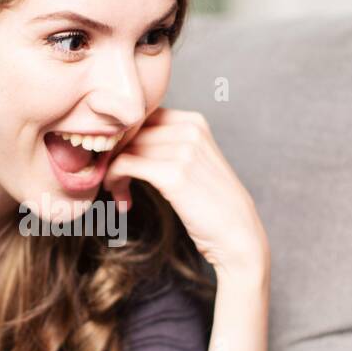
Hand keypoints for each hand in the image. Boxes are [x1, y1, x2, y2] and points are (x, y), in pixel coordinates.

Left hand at [106, 108, 268, 278]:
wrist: (238, 234)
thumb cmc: (212, 204)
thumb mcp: (193, 162)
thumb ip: (166, 145)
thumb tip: (122, 141)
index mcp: (193, 121)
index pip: (140, 116)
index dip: (121, 138)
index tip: (114, 160)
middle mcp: (189, 129)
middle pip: (130, 132)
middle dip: (114, 156)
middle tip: (114, 182)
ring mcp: (183, 150)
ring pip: (124, 149)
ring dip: (113, 173)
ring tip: (120, 194)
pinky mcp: (173, 174)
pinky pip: (125, 165)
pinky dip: (115, 181)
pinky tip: (123, 200)